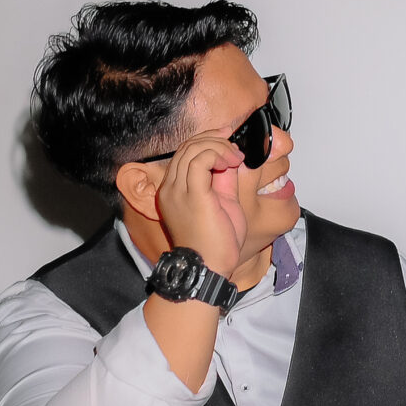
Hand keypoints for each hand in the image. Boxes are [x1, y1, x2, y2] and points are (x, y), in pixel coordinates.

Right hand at [155, 130, 249, 271]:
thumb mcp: (223, 204)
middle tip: (233, 142)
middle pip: (187, 147)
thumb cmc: (215, 244)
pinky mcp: (192, 195)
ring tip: (236, 156)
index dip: (206, 141)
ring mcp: (177, 191)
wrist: (208, 268)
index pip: (185, 154)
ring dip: (218, 146)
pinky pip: (200, 161)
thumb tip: (232, 159)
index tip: (228, 137)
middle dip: (213, 138)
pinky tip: (231, 162)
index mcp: (173, 191)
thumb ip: (224, 180)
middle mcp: (170, 188)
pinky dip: (217, 154)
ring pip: (193, 150)